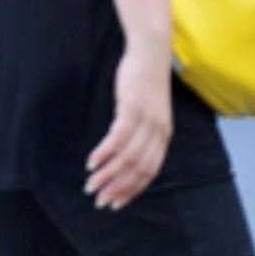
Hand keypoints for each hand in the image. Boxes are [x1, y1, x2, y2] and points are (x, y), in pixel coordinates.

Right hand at [85, 45, 172, 210]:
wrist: (150, 53)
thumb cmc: (145, 81)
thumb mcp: (149, 110)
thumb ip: (143, 131)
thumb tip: (127, 151)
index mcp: (163, 135)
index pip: (150, 172)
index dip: (133, 189)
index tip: (116, 203)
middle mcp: (158, 132)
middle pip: (139, 169)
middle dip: (118, 188)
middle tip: (99, 200)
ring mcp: (146, 121)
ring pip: (127, 157)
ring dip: (107, 174)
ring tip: (90, 185)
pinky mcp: (132, 108)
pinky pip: (118, 138)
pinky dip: (104, 153)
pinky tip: (91, 162)